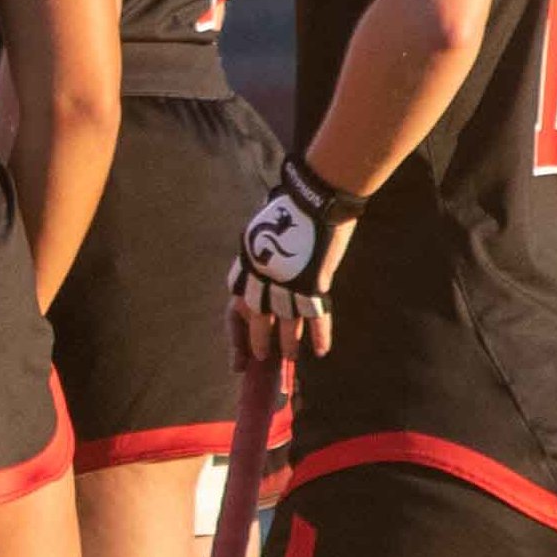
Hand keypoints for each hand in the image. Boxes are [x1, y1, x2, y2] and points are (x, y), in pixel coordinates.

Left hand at [228, 154, 361, 361]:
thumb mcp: (264, 231)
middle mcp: (261, 278)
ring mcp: (286, 283)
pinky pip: (315, 315)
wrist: (314, 197)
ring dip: (288, 342)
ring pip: (285, 323)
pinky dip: (320, 334)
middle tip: (260, 359)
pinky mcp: (312, 284)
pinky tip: (321, 351)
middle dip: (258, 342)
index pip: (235, 306)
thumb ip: (262, 254)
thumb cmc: (291, 208)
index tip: (237, 348)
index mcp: (246, 265)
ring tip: (289, 357)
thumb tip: (265, 263)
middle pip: (256, 318)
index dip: (236, 330)